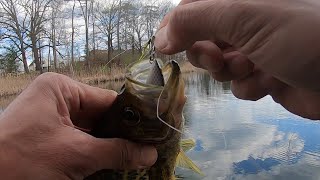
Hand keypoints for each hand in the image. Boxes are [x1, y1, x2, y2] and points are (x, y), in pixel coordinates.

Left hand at [0, 73, 156, 178]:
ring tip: (138, 156)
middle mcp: (58, 100)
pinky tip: (116, 162)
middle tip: (148, 148)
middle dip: (121, 136)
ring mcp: (53, 120)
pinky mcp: (50, 139)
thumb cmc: (21, 161)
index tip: (153, 131)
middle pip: (101, 117)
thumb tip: (150, 154)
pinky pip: (80, 143)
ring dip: (110, 147)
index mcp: (61, 89)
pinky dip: (96, 154)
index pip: (107, 100)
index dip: (131, 117)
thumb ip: (116, 152)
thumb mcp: (75, 154)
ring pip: (92, 132)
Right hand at [155, 0, 319, 118]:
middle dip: (206, 53)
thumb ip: (195, 19)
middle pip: (203, 39)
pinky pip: (240, 84)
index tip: (167, 46)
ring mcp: (255, 49)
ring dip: (230, 72)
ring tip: (252, 68)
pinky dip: (249, 86)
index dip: (177, 26)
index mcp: (239, 2)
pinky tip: (269, 82)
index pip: (193, 7)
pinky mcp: (264, 75)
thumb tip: (160, 38)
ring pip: (219, 66)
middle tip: (218, 58)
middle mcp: (246, 22)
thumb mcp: (243, 16)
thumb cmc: (299, 36)